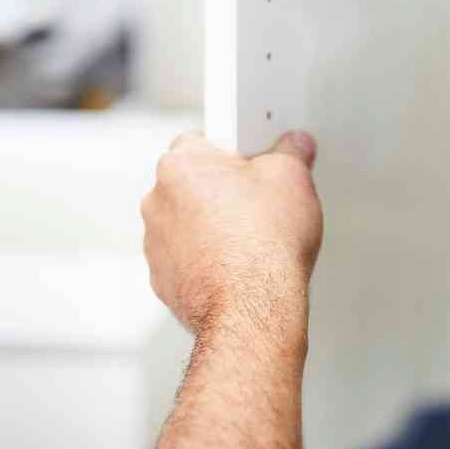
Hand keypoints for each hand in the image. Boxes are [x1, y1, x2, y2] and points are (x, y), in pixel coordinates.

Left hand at [141, 131, 321, 337]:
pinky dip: (207, 261)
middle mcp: (157, 200)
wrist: (252, 308)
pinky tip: (238, 267)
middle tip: (260, 203)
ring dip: (213, 227)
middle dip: (224, 190)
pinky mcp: (163, 279)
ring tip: (252, 240)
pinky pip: (187, 259)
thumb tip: (294, 146)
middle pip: (194, 183)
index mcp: (181, 163)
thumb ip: (291, 150)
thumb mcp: (292, 176)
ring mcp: (155, 243)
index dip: (236, 151)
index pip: (204, 140)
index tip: (256, 161)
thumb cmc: (263, 244)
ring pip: (189, 223)